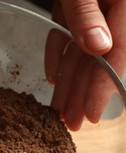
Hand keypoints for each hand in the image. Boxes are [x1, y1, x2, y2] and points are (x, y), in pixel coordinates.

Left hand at [45, 0, 125, 129]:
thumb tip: (97, 46)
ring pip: (78, 53)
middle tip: (71, 122)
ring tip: (58, 108)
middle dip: (81, 93)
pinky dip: (58, 54)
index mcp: (122, 5)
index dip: (103, 87)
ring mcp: (91, 11)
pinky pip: (66, 35)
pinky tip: (53, 77)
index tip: (91, 114)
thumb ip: (87, 14)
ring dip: (67, 81)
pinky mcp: (73, 6)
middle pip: (96, 60)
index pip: (116, 53)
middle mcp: (110, 12)